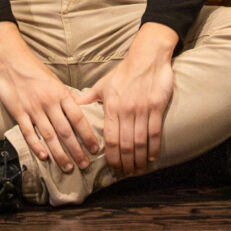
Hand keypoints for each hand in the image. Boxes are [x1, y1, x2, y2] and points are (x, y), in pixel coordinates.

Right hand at [0, 25, 102, 171]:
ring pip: (49, 135)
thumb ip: (66, 96)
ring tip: (68, 166)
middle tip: (84, 164)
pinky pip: (29, 132)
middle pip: (65, 131)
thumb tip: (81, 109)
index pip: (78, 118)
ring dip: (59, 153)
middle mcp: (48, 102)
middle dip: (76, 150)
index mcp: (60, 94)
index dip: (87, 134)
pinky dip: (36, 146)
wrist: (11, 60)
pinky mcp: (18, 112)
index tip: (95, 148)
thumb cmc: (35, 71)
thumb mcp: (55, 81)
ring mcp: (33, 108)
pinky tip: (44, 157)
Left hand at [79, 25, 177, 178]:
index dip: (111, 157)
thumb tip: (73, 105)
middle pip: (124, 144)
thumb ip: (89, 98)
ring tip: (137, 170)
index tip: (112, 169)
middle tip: (125, 175)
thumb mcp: (103, 84)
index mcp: (111, 106)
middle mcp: (126, 110)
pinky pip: (155, 132)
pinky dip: (153, 148)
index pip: (109, 139)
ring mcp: (142, 109)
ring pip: (140, 141)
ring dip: (138, 160)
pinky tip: (151, 158)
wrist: (147, 56)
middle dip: (124, 163)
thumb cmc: (124, 71)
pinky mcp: (157, 106)